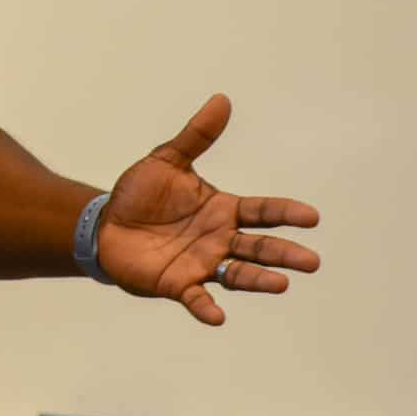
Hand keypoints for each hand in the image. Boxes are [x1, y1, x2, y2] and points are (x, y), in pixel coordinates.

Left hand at [97, 94, 320, 326]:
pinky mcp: (177, 284)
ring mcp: (201, 264)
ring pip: (238, 275)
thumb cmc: (140, 194)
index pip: (262, 212)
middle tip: (311, 262)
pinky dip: (207, 307)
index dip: (286, 213)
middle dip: (284, 254)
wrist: (105, 224)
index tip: (311, 217)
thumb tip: (222, 99)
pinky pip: (196, 298)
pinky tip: (218, 316)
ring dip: (259, 281)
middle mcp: (219, 239)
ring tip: (281, 284)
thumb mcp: (168, 159)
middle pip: (259, 247)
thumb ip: (196, 135)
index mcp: (222, 210)